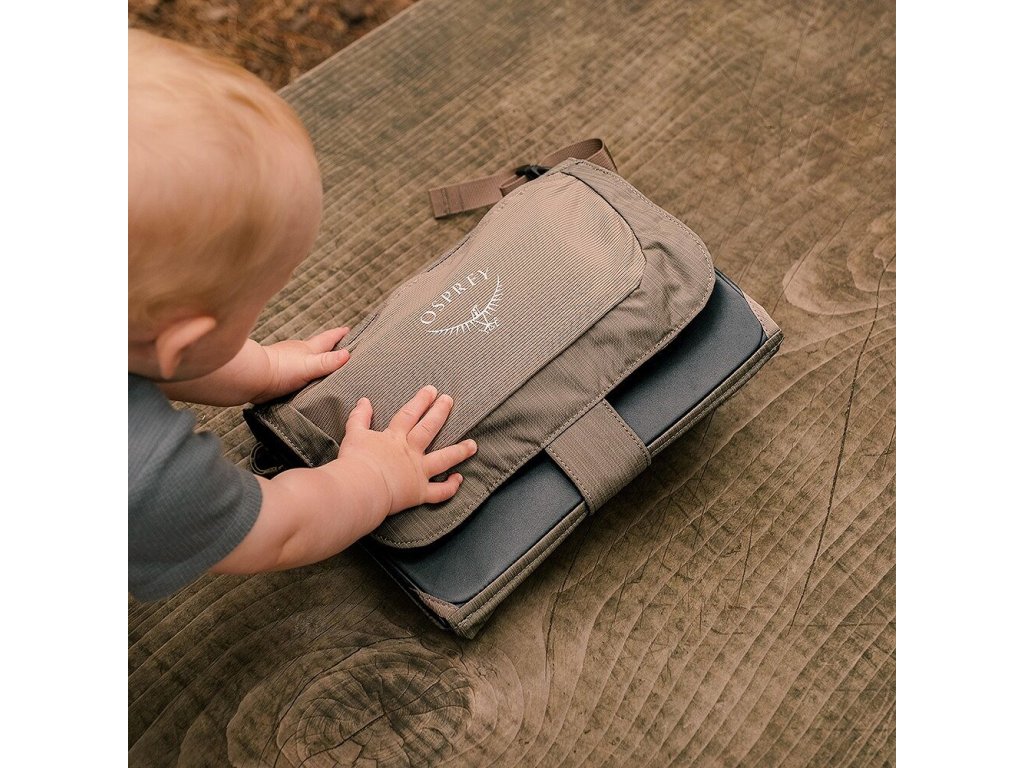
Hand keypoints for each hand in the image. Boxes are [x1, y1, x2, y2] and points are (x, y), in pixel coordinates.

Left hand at [252, 327, 350, 402]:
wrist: (250, 378)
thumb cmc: (279, 369)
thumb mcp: (308, 365)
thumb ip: (327, 361)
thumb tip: (348, 354)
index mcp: (308, 349)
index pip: (328, 338)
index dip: (339, 334)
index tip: (348, 329)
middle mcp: (298, 353)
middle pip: (317, 348)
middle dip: (329, 347)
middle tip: (341, 347)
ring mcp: (287, 363)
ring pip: (306, 360)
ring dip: (315, 361)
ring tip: (325, 367)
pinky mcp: (278, 375)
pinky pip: (296, 373)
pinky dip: (304, 375)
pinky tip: (305, 381)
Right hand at [334, 386, 477, 515]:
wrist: (360, 487)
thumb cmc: (355, 461)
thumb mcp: (354, 434)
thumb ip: (359, 418)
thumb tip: (363, 401)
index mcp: (394, 438)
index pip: (410, 415)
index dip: (421, 401)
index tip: (431, 390)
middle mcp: (410, 452)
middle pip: (429, 429)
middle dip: (440, 412)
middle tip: (449, 400)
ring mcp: (418, 472)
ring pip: (444, 459)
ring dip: (460, 451)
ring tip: (473, 445)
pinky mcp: (419, 492)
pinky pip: (439, 491)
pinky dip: (450, 487)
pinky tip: (459, 479)